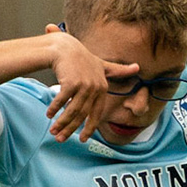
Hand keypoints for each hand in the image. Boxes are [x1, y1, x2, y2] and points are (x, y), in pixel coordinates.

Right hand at [42, 25, 136, 141]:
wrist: (65, 46)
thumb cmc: (82, 57)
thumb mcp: (102, 64)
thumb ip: (119, 69)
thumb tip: (138, 67)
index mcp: (102, 88)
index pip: (96, 113)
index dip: (89, 127)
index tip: (82, 139)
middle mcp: (95, 87)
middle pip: (83, 114)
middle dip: (71, 129)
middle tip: (61, 139)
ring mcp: (84, 85)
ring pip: (72, 110)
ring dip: (61, 122)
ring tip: (53, 132)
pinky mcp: (71, 82)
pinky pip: (62, 100)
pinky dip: (55, 108)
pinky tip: (49, 114)